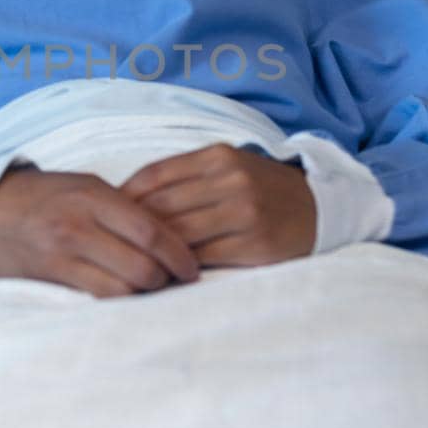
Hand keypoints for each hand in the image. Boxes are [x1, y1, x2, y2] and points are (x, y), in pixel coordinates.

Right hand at [0, 164, 200, 297]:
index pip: (151, 232)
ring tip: (153, 289)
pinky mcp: (50, 278)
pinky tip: (126, 295)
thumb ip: (126, 208)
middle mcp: (78, 226)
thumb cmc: (47, 196)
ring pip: (122, 289)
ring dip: (144, 294)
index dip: (180, 255)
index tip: (193, 268)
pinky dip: (118, 300)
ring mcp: (62, 255)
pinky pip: (97, 298)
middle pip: (142, 266)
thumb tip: (173, 237)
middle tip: (176, 280)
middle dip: (166, 279)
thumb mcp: (87, 186)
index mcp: (93, 196)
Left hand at [119, 143, 316, 267]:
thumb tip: (127, 197)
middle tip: (112, 243)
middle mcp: (232, 180)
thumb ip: (184, 176)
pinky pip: (204, 257)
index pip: (155, 175)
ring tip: (134, 260)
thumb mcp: (227, 166)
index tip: (107, 214)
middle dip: (132, 228)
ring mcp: (245, 213)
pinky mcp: (255, 245)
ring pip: (179, 234)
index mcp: (219, 156)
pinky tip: (167, 271)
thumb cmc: (261, 187)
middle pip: (162, 207)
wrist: (320, 207)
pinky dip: (180, 266)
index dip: (124, 197)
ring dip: (153, 251)